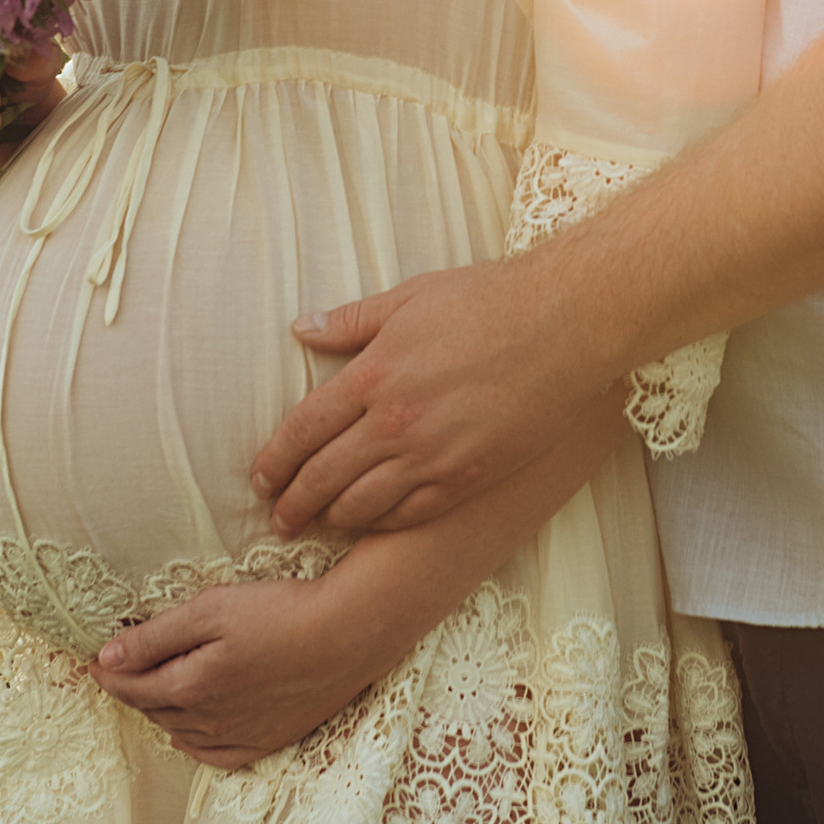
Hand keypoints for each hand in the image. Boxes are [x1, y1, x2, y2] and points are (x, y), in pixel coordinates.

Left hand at [94, 580, 378, 767]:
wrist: (349, 635)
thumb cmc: (281, 612)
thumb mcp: (212, 610)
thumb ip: (156, 636)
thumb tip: (108, 657)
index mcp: (190, 686)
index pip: (132, 687)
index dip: (108, 673)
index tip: (94, 660)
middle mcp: (209, 721)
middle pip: (154, 709)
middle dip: (132, 690)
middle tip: (120, 671)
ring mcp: (240, 736)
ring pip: (181, 731)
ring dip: (160, 712)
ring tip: (151, 691)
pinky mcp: (268, 741)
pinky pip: (216, 755)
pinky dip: (193, 743)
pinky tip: (188, 731)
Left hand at [252, 255, 617, 537]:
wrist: (563, 324)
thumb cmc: (487, 301)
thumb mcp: (409, 298)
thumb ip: (351, 321)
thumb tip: (301, 328)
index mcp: (374, 372)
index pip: (304, 429)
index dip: (275, 460)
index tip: (260, 480)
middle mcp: (395, 421)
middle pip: (323, 476)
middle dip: (293, 503)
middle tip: (278, 519)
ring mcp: (432, 455)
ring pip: (361, 505)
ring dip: (331, 519)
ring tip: (318, 525)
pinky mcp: (468, 477)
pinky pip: (410, 514)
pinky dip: (382, 524)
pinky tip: (371, 524)